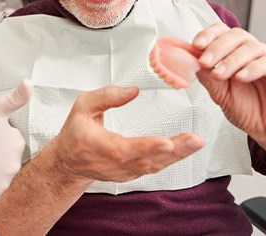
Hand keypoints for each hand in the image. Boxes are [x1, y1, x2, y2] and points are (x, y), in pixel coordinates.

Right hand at [52, 85, 203, 183]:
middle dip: (174, 151)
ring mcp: (124, 172)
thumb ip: (106, 96)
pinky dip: (172, 159)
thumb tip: (133, 91)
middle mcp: (113, 163)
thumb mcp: (82, 106)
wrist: (69, 162)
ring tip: (196, 142)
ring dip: (178, 155)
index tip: (166, 142)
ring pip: (154, 166)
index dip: (145, 147)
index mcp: (98, 146)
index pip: (123, 149)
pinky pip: (154, 167)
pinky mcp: (132, 174)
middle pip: (146, 160)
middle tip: (195, 140)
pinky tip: (186, 148)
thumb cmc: (76, 132)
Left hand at [192, 23, 265, 146]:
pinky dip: (255, 68)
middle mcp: (257, 52)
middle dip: (217, 47)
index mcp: (238, 53)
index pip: (224, 32)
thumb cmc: (249, 112)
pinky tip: (241, 77)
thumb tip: (191, 61)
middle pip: (238, 36)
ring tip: (220, 73)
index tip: (195, 45)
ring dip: (232, 60)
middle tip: (205, 61)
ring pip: (253, 48)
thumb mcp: (221, 95)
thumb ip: (208, 78)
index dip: (209, 35)